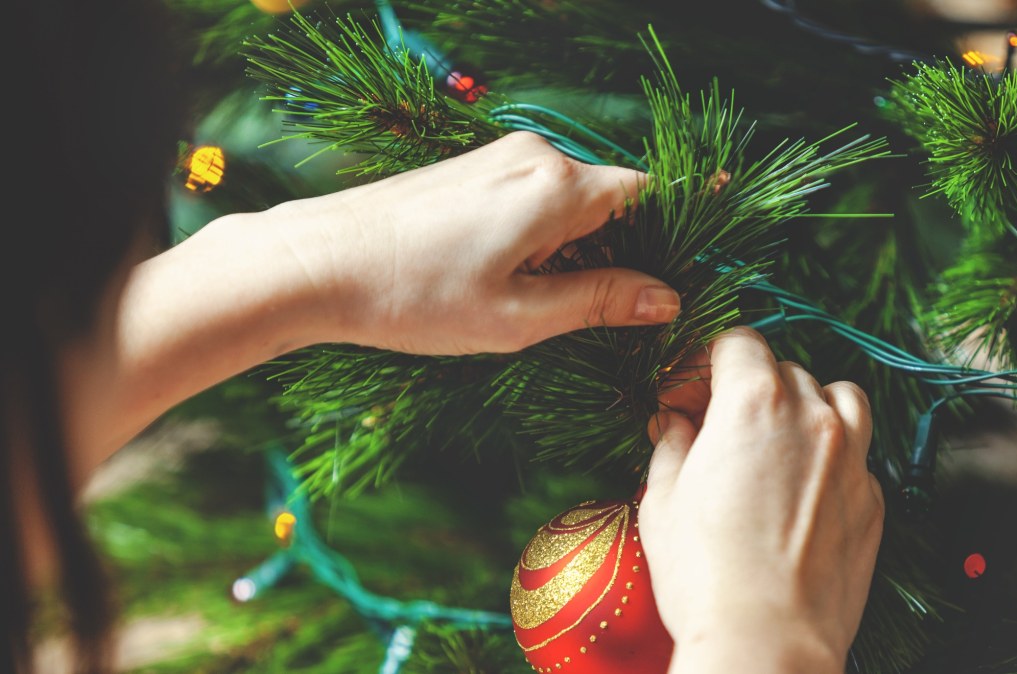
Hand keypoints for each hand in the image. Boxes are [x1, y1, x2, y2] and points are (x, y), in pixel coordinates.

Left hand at [262, 130, 678, 354]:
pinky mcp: (473, 170)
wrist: (318, 261)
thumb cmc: (414, 295)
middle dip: (620, 251)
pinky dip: (542, 237)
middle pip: (612, 199)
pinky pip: (534, 197)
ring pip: (571, 201)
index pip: (648, 194)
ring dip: (576, 248)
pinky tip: (511, 279)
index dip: (671, 231)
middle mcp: (535, 157)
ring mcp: (500, 159)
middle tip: (608, 312)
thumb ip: (600, 301)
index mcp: (557, 188)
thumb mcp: (519, 316)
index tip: (684, 269)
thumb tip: (667, 298)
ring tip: (542, 303)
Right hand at [639, 327, 883, 673]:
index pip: (738, 342)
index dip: (704, 363)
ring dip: (807, 406)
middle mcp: (812, 418)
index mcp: (754, 403)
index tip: (685, 395)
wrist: (767, 640)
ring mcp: (851, 459)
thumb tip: (674, 423)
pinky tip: (802, 488)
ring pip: (839, 397)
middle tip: (716, 425)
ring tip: (777, 440)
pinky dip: (832, 455)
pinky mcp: (872, 501)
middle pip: (785, 369)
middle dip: (748, 388)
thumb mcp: (662, 500)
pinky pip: (858, 454)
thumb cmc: (706, 574)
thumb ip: (672, 445)